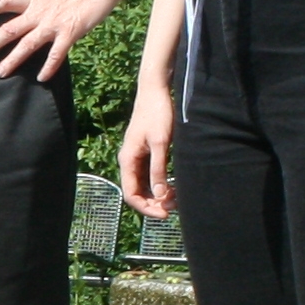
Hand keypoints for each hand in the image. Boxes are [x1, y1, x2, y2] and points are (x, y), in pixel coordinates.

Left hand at [0, 0, 135, 82]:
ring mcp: (53, 23)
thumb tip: (34, 11)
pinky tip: (42, 78)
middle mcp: (39, 11)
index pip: (3, 2)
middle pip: (8, 29)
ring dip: (12, 60)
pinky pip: (56, 54)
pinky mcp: (69, 32)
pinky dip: (49, 67)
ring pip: (26, 44)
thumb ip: (42, 1)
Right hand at [118, 83, 177, 216]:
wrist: (155, 90)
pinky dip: (160, 184)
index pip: (131, 194)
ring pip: (144, 185)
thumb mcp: (160, 142)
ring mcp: (137, 157)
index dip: (146, 208)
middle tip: (175, 207)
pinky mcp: (145, 152)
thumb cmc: (158, 113)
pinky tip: (173, 186)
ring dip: (158, 195)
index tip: (165, 213)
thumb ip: (158, 169)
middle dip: (154, 203)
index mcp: (128, 160)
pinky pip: (149, 175)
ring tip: (176, 198)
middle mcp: (129, 161)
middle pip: (137, 192)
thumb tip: (159, 195)